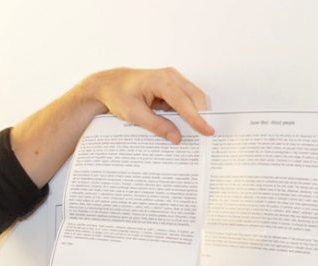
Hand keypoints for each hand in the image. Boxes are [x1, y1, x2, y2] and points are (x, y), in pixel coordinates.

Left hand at [87, 67, 213, 142]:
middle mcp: (170, 76)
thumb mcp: (134, 114)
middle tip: (205, 135)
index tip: (207, 131)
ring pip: (193, 97)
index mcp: (161, 80)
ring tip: (197, 131)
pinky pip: (185, 98)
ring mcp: (172, 79)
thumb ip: (157, 126)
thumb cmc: (118, 95)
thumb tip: (177, 137)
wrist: (109, 84)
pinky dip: (187, 111)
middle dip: (201, 115)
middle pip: (195, 97)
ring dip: (195, 113)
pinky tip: (184, 124)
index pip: (184, 102)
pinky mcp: (172, 85)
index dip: (196, 118)